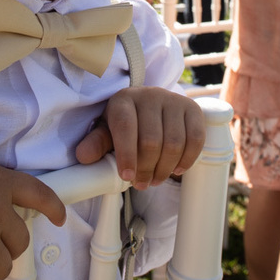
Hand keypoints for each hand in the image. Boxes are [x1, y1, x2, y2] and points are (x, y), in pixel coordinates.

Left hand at [75, 87, 204, 190]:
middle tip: (142, 184)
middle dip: (146, 169)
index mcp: (124, 100)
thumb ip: (97, 143)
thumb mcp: (108, 131)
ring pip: (174, 143)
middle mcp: (150, 95)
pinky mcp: (193, 109)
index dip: (126, 155)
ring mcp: (173, 100)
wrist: (152, 107)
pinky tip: (177, 169)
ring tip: (156, 179)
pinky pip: (196, 139)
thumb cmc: (126, 124)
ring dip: (165, 168)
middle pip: (152, 140)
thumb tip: (83, 156)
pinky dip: (188, 159)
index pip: (126, 127)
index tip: (126, 177)